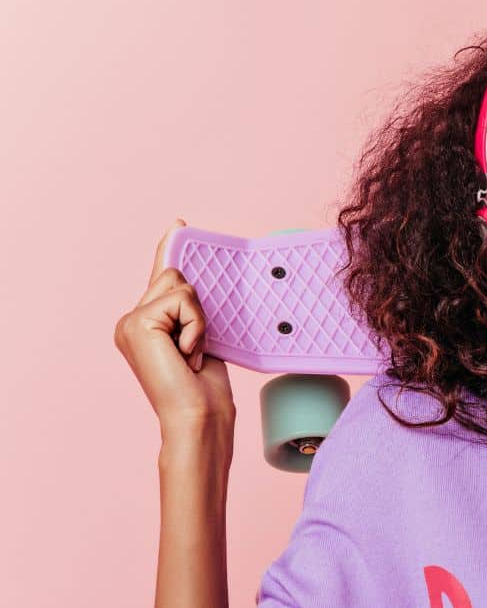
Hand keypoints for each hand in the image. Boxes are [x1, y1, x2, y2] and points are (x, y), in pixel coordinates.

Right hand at [113, 219, 233, 434]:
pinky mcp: (137, 323)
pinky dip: (194, 325)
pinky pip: (182, 300)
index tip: (179, 224)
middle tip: (194, 347)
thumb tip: (194, 281)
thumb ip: (190, 310)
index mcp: (145, 322)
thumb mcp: (200, 337)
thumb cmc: (203, 386)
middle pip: (175, 275)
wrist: (197, 415)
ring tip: (191, 352)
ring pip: (180, 285)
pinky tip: (186, 353)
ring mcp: (129, 321)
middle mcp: (130, 320)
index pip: (159, 276)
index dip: (168, 248)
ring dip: (198, 318)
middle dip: (197, 308)